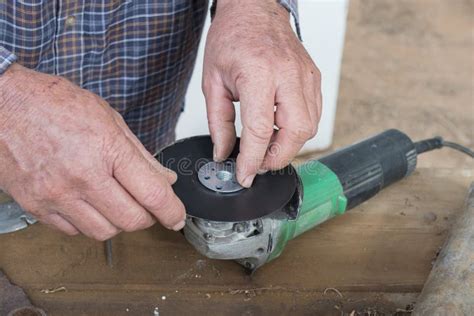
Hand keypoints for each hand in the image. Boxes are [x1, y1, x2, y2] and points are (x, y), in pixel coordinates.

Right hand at [0, 64, 185, 239]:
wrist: (3, 104)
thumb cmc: (53, 103)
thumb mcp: (108, 118)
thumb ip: (140, 154)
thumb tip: (164, 179)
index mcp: (106, 149)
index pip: (152, 194)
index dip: (172, 211)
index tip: (176, 217)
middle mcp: (82, 177)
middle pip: (132, 220)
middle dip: (148, 217)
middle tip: (147, 206)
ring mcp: (57, 195)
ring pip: (104, 232)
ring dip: (118, 222)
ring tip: (116, 202)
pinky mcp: (37, 206)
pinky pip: (73, 231)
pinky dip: (88, 223)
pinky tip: (88, 204)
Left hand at [202, 0, 321, 186]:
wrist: (254, 10)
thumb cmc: (232, 38)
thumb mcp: (212, 81)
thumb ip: (218, 122)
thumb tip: (223, 152)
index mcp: (258, 73)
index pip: (261, 130)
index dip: (252, 160)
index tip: (244, 175)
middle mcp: (287, 74)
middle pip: (295, 133)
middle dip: (277, 157)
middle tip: (258, 163)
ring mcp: (305, 76)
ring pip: (310, 127)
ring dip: (289, 146)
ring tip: (267, 146)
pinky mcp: (313, 78)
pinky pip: (314, 114)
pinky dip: (299, 130)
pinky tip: (281, 129)